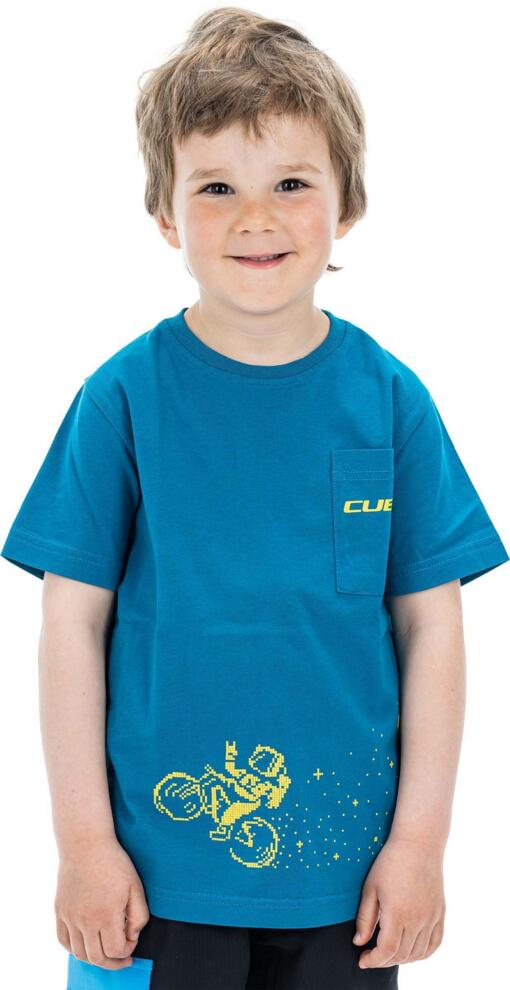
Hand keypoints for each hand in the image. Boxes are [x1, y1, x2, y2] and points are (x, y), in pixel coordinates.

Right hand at [54, 834, 149, 969]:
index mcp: (106, 915)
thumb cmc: (114, 863)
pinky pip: (63, 941)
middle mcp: (85, 920)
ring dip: (94, 958)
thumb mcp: (135, 887)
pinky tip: (86, 943)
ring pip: (79, 953)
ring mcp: (69, 917)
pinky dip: (74, 948)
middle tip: (122, 958)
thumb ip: (139, 916)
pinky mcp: (60, 911)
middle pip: (97, 958)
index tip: (132, 939)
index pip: (116, 951)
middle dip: (112, 962)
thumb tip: (131, 936)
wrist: (85, 843)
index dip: (127, 950)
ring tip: (104, 951)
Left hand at [352, 834, 445, 968]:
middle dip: (384, 960)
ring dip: (402, 958)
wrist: (418, 843)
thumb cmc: (390, 862)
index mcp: (398, 913)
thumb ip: (365, 918)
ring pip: (418, 953)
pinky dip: (423, 953)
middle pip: (402, 955)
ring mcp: (432, 917)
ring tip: (388, 952)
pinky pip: (435, 943)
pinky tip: (411, 951)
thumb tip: (359, 942)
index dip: (373, 960)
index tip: (362, 959)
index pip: (387, 951)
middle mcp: (418, 919)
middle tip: (371, 955)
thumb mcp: (371, 888)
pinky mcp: (440, 913)